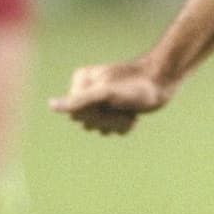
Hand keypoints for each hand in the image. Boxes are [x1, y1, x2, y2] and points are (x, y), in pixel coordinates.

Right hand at [49, 60, 176, 133]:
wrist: (162, 82)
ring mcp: (101, 102)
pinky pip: (111, 131)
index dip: (94, 113)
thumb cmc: (135, 85)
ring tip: (129, 110)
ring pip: (99, 129)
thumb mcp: (106, 93)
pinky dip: (124, 126)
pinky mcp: (114, 111)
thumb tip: (51, 105)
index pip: (76, 113)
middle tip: (122, 106)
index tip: (110, 102)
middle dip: (107, 120)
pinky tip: (133, 115)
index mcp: (80, 82)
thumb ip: (79, 100)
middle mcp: (87, 91)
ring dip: (117, 124)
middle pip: (86, 123)